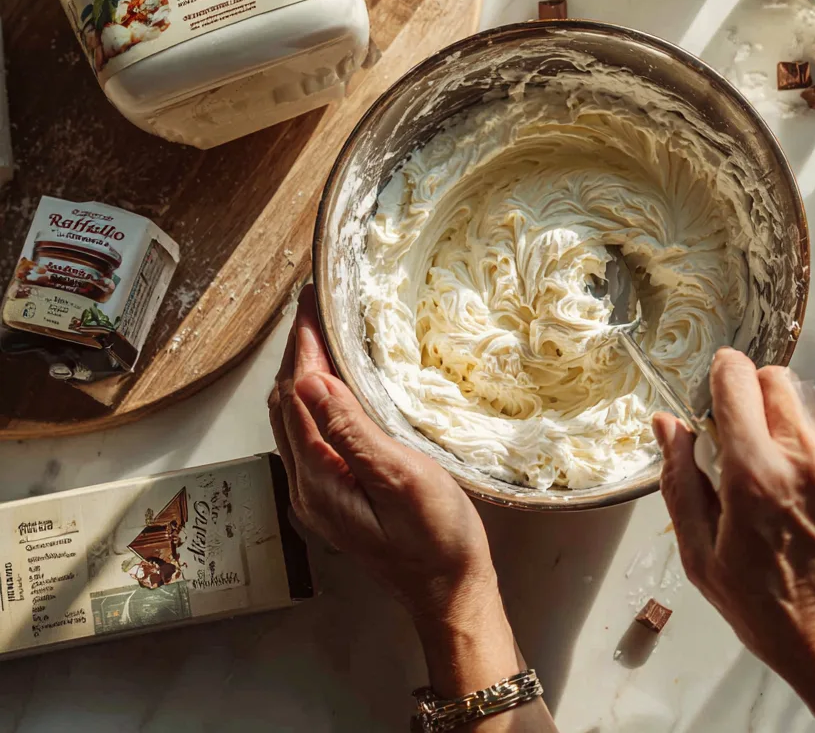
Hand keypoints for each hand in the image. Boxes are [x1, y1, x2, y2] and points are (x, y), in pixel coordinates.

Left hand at [268, 286, 518, 699]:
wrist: (449, 590)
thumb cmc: (437, 537)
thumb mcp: (400, 477)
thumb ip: (351, 431)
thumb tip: (311, 380)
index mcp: (318, 480)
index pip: (297, 396)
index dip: (302, 346)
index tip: (310, 303)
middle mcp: (306, 486)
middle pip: (286, 404)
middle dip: (295, 352)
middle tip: (312, 306)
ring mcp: (316, 494)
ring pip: (294, 418)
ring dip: (301, 373)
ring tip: (318, 333)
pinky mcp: (331, 496)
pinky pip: (309, 434)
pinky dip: (313, 399)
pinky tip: (331, 385)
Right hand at [655, 348, 814, 732]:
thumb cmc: (772, 612)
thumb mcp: (703, 558)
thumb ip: (679, 480)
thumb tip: (666, 422)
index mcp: (755, 474)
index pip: (736, 377)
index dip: (724, 376)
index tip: (722, 391)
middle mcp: (808, 457)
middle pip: (778, 380)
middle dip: (759, 401)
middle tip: (756, 446)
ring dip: (800, 440)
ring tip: (802, 495)